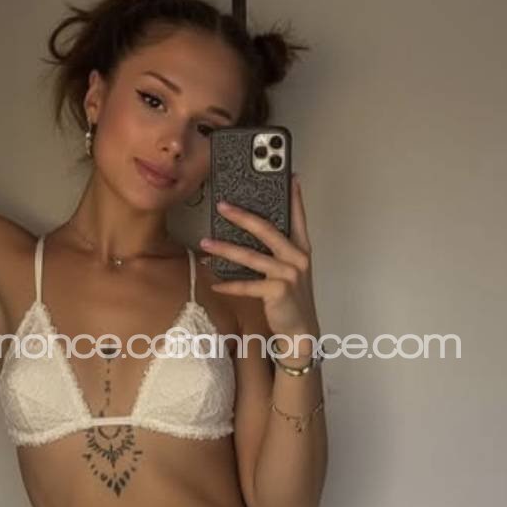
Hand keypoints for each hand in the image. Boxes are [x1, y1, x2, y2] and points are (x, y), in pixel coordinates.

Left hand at [199, 175, 319, 340]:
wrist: (301, 330)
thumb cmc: (290, 298)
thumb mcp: (289, 271)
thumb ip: (277, 252)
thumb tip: (251, 233)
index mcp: (301, 249)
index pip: (298, 217)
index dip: (295, 197)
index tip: (290, 176)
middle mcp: (297, 257)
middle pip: (267, 230)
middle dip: (242, 216)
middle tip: (222, 206)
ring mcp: (288, 274)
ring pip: (251, 256)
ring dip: (224, 249)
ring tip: (205, 243)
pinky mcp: (277, 290)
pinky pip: (246, 285)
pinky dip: (229, 285)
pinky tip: (214, 283)